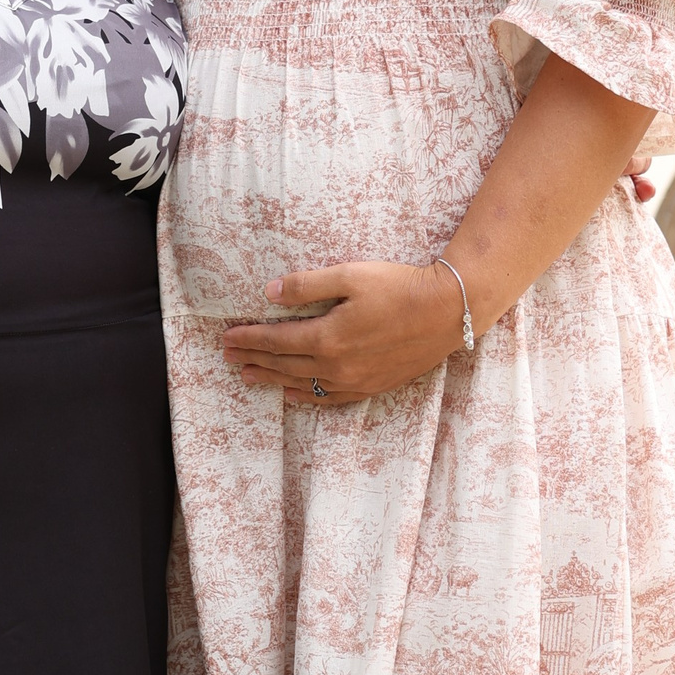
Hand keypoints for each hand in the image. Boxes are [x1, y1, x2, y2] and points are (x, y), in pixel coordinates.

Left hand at [222, 261, 470, 405]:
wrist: (448, 312)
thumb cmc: (399, 287)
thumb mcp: (350, 275)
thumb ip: (307, 285)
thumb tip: (269, 293)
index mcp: (327, 337)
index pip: (275, 340)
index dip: (248, 339)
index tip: (226, 338)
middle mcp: (336, 365)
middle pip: (283, 363)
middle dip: (253, 359)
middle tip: (227, 358)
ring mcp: (354, 380)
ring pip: (301, 383)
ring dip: (272, 379)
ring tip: (248, 376)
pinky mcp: (372, 386)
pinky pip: (329, 398)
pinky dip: (305, 397)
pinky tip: (292, 395)